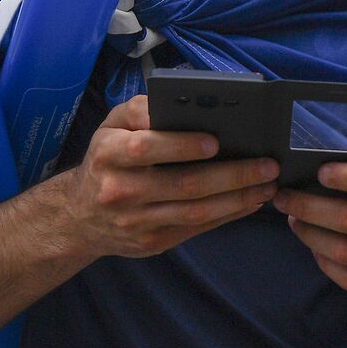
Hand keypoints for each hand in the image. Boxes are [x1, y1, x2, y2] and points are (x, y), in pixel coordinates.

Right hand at [62, 95, 279, 260]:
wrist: (78, 216)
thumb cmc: (105, 159)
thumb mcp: (111, 126)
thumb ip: (142, 111)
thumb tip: (182, 104)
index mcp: (109, 154)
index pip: (146, 148)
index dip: (181, 145)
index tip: (216, 141)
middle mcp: (120, 190)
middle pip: (183, 185)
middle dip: (232, 175)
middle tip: (267, 165)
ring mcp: (137, 222)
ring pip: (195, 212)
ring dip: (238, 199)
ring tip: (268, 185)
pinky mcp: (152, 243)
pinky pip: (197, 228)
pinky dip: (228, 215)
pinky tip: (251, 202)